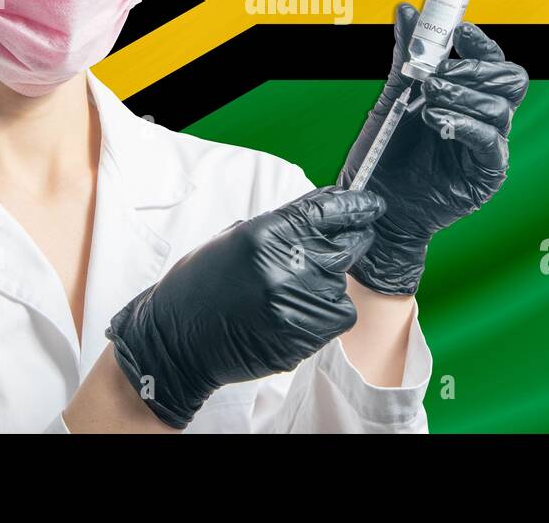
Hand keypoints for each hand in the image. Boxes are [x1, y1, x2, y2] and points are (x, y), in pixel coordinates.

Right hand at [104, 186, 385, 428]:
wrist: (177, 342)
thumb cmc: (202, 286)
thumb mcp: (235, 239)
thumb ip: (281, 228)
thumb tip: (324, 216)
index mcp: (266, 233)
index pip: (327, 210)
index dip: (355, 206)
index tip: (370, 206)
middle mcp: (286, 265)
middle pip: (347, 244)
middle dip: (354, 240)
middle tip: (353, 239)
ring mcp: (298, 302)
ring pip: (343, 282)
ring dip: (330, 281)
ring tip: (296, 289)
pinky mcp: (305, 335)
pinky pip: (339, 314)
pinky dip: (329, 311)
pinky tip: (301, 311)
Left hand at [339, 2, 527, 294]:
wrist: (375, 203)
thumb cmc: (385, 152)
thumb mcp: (391, 97)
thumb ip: (405, 55)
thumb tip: (407, 9)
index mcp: (466, 93)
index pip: (491, 60)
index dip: (480, 42)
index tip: (459, 31)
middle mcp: (483, 116)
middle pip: (510, 79)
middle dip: (476, 69)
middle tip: (437, 74)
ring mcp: (488, 145)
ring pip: (502, 108)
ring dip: (464, 96)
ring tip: (428, 101)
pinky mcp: (485, 174)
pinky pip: (491, 143)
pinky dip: (465, 126)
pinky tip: (438, 123)